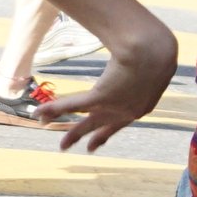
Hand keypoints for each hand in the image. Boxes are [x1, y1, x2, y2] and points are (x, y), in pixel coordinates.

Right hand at [43, 25, 178, 151]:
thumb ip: (142, 63)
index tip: (92, 146)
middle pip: (99, 127)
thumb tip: (140, 53)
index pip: (119, 124)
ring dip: (71, 133)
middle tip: (63, 147)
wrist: (152, 51)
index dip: (104, 134)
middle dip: (81, 136)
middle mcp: (128, 111)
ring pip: (87, 122)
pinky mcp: (101, 98)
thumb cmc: (156, 49)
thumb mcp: (150, 60)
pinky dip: (54, 109)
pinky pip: (73, 105)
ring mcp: (114, 106)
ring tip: (58, 143)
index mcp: (142, 105)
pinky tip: (40, 113)